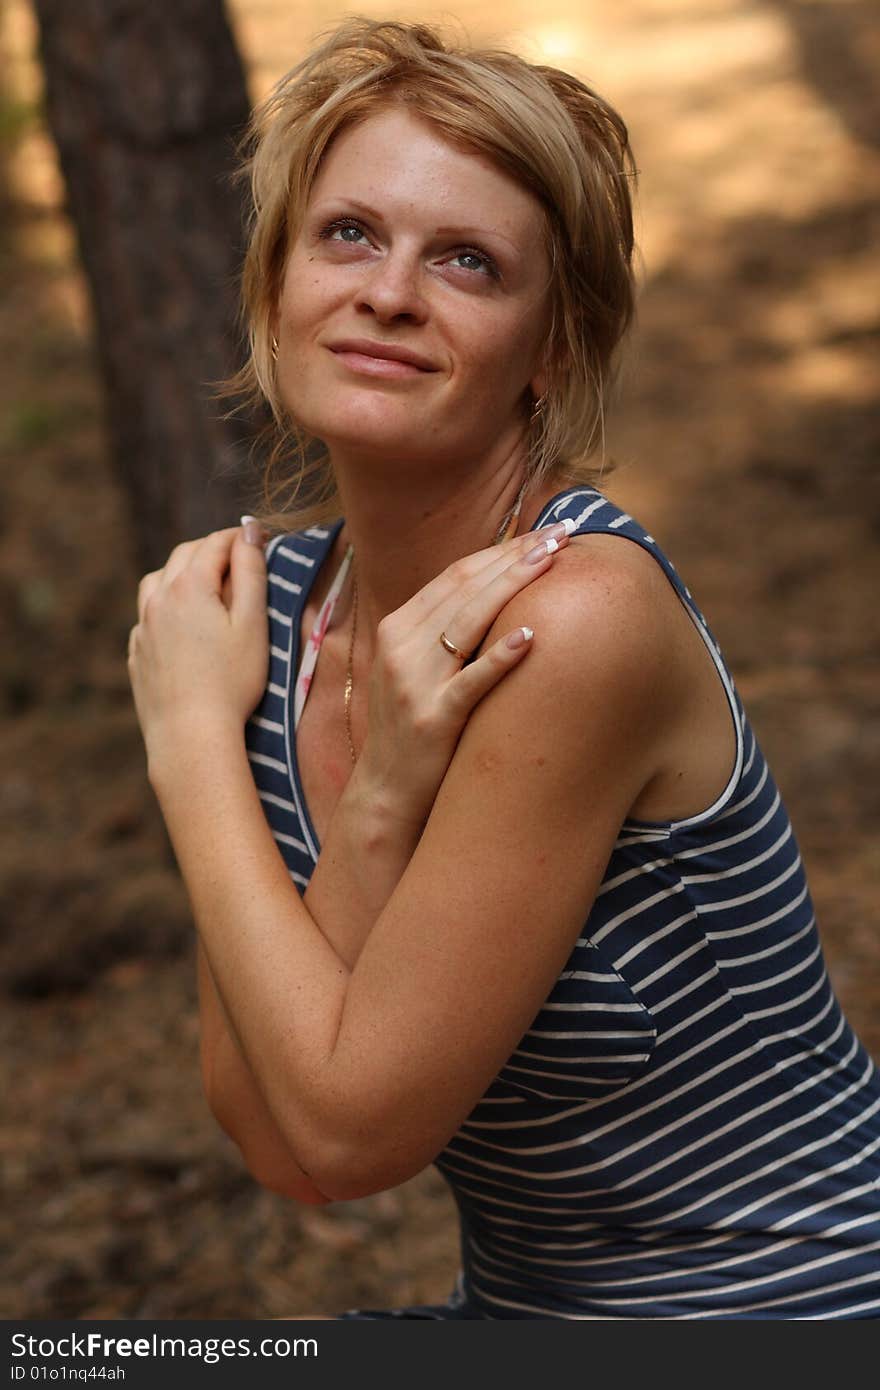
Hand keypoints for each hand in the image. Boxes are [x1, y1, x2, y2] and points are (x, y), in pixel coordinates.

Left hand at [128, 523, 268, 769]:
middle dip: (211, 549)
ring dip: (182, 573)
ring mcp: (143, 627)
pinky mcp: (138, 654)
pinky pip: (148, 616)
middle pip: (184, 555)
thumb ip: (252, 571)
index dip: (241, 537)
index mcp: (188, 585)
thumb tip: (250, 530)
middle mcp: (157, 599)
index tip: (262, 541)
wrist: (191, 736)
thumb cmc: (232, 681)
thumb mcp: (253, 623)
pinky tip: (183, 624)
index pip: (215, 543)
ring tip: (206, 585)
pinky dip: (167, 606)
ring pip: (158, 581)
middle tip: (240, 557)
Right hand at [356, 522, 572, 830]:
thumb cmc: (415, 726)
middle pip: (464, 586)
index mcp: (398, 627)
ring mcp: (414, 682)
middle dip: (516, 555)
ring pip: (468, 621)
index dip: (502, 550)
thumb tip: (498, 590)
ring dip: (514, 585)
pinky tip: (531, 634)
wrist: (385, 791)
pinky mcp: (432, 719)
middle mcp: (401, 645)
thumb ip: (445, 631)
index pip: (455, 574)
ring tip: (554, 561)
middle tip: (562, 533)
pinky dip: (501, 655)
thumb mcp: (418, 668)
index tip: (544, 532)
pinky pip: (471, 681)